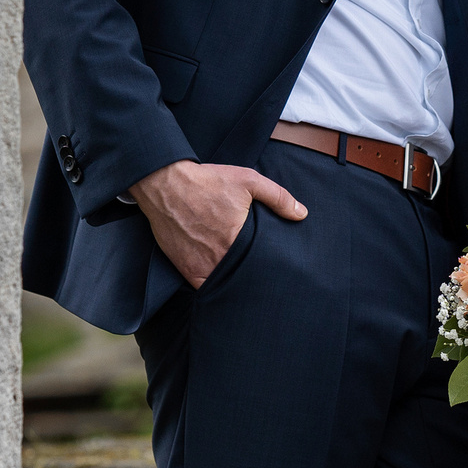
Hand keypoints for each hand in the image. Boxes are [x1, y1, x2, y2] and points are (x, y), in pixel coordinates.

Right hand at [129, 160, 305, 288]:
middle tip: (265, 280)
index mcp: (236, 239)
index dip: (270, 269)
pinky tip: (224, 281)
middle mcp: (218, 256)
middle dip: (254, 279)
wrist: (166, 184)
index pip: (261, 264)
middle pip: (242, 277)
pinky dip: (213, 287)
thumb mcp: (249, 181)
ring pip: (224, 285)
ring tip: (247, 284)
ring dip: (234, 285)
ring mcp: (199, 265)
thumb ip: (278, 197)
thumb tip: (302, 214)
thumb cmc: (208, 181)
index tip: (277, 269)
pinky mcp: (185, 267)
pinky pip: (203, 287)